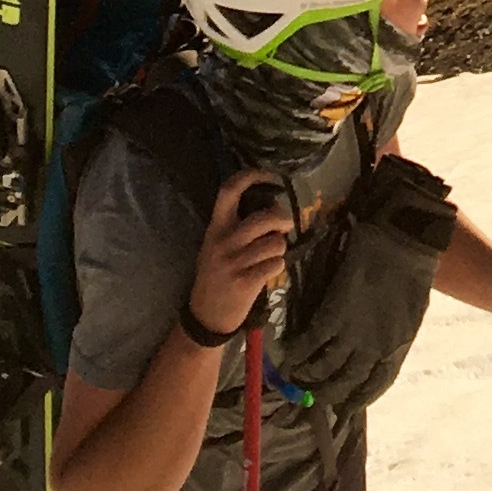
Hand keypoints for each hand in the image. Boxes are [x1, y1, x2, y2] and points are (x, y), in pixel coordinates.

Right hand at [188, 169, 294, 339]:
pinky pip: (275, 265)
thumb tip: (271, 207)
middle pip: (264, 217)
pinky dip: (277, 267)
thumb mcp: (215, 246)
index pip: (229, 191)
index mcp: (215, 228)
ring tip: (270, 256)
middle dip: (282, 218)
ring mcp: (234, 263)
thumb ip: (236, 227)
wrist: (205, 315)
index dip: (250, 177)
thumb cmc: (216, 275)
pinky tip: (267, 272)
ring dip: (279, 248)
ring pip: (275, 243)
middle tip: (286, 224)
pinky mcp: (245, 282)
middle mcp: (223, 242)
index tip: (268, 175)